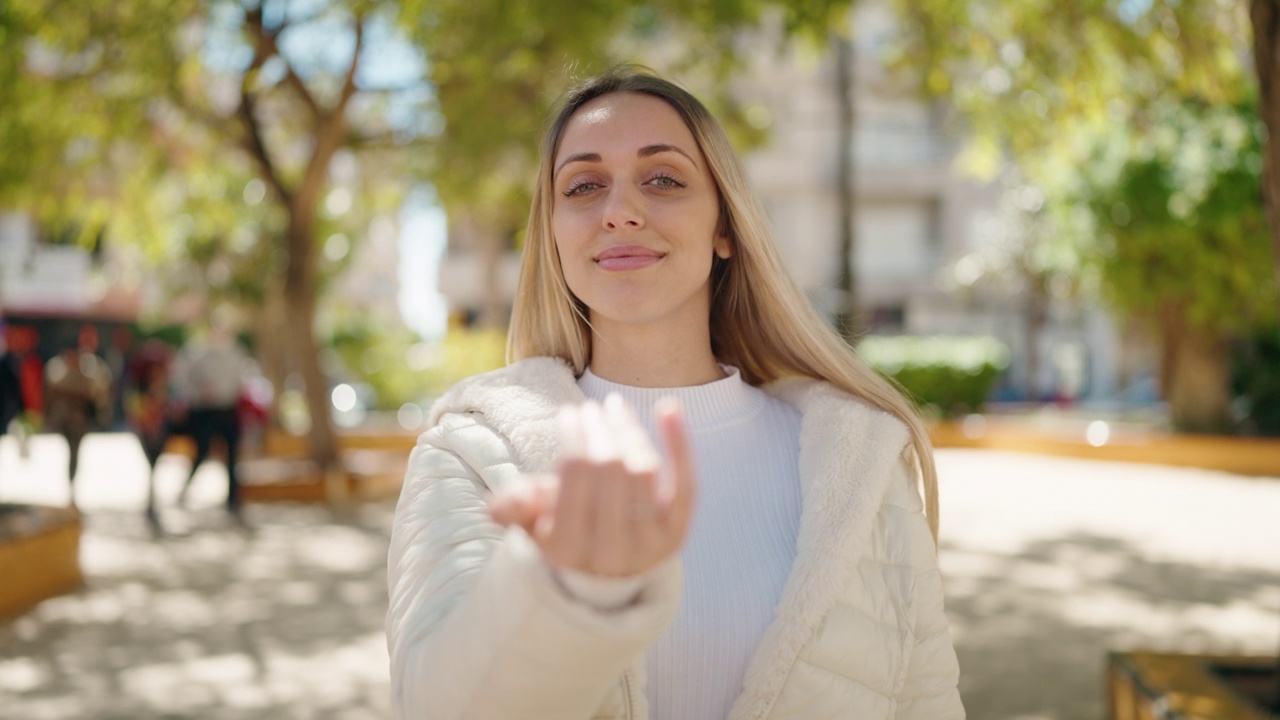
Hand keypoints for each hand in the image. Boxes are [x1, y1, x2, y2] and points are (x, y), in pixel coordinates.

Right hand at [488, 394, 696, 577]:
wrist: (610, 575)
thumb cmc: (564, 534)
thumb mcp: (533, 523)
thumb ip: (517, 510)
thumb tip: (494, 507)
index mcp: (568, 549)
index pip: (575, 473)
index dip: (573, 436)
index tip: (568, 414)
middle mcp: (611, 551)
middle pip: (610, 467)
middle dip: (598, 429)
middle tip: (590, 407)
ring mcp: (649, 543)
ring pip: (642, 468)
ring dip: (628, 429)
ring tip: (614, 407)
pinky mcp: (677, 532)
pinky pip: (684, 481)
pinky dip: (678, 443)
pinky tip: (668, 408)